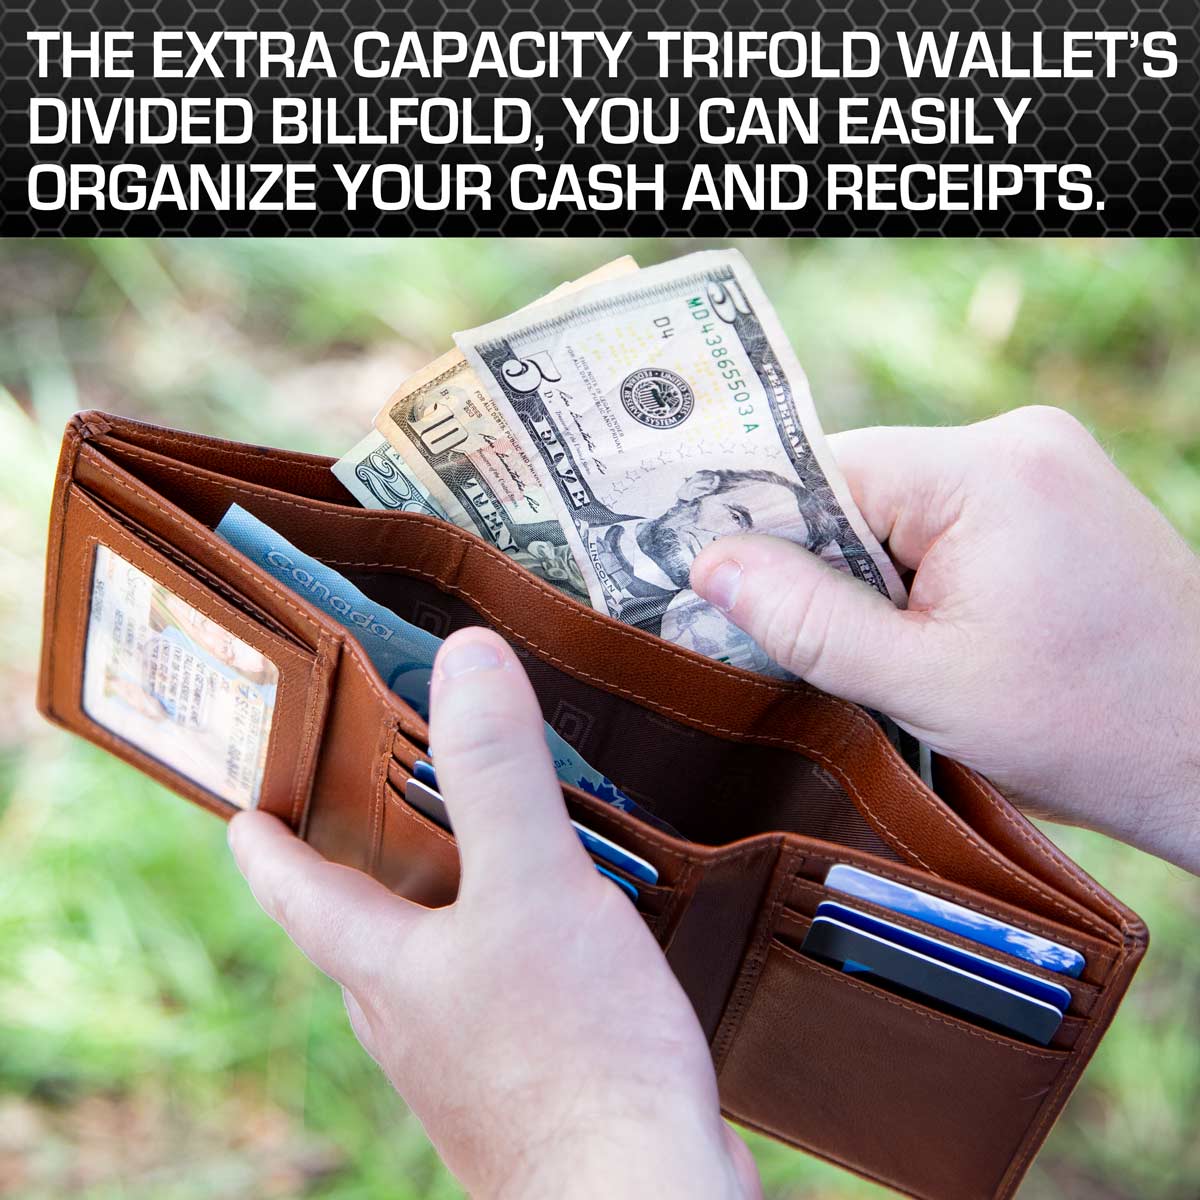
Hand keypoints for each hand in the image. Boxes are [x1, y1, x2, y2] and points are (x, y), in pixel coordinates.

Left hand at [229, 628, 759, 1199]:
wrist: (638, 1196)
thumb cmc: (575, 1056)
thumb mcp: (533, 885)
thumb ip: (497, 773)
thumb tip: (464, 660)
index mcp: (390, 968)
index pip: (299, 894)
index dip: (267, 847)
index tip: (244, 813)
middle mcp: (414, 1019)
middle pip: (363, 931)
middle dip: (362, 871)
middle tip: (378, 812)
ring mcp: (469, 1061)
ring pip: (435, 967)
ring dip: (445, 911)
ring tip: (487, 861)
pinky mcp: (530, 1086)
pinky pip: (501, 998)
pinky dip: (514, 951)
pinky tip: (566, 942)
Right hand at [691, 406, 1199, 874]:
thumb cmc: (1091, 729)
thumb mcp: (927, 685)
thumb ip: (809, 621)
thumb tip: (710, 565)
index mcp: (989, 468)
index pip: (826, 472)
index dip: (770, 537)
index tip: (734, 602)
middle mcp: (1019, 440)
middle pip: (860, 486)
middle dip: (828, 567)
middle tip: (826, 651)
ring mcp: (1043, 462)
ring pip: (896, 506)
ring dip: (873, 576)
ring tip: (901, 653)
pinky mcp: (1053, 493)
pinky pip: (944, 516)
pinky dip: (916, 572)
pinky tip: (937, 633)